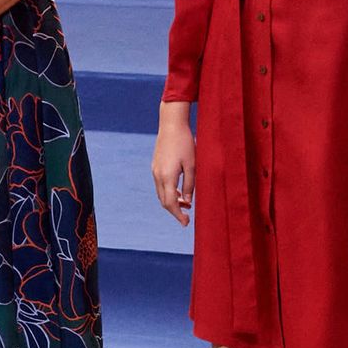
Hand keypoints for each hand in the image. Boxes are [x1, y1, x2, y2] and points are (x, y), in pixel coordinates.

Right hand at [152, 101, 195, 226]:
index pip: (171, 203)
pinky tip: (180, 192)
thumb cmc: (185, 143)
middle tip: (187, 217)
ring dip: (172, 201)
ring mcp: (155, 170)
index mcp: (167, 177)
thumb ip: (190, 185)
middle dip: (175, 211)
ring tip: (187, 204)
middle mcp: (158, 175)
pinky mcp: (155, 166)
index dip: (178, 215)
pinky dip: (169, 192)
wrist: (171, 124)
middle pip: (164, 201)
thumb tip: (187, 202)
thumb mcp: (192, 165)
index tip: (186, 223)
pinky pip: (161, 185)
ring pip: (161, 194)